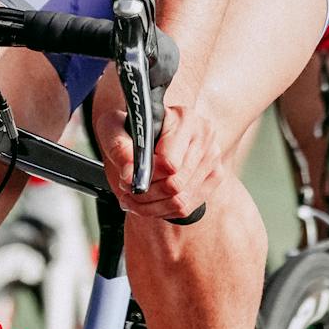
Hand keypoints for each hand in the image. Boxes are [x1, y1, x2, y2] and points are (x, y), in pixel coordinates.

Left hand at [90, 64, 222, 221]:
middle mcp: (205, 135)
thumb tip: (129, 173)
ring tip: (133, 198)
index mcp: (185, 118)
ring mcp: (213, 157)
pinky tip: (149, 202)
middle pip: (175, 184)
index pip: (169, 163)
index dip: (145, 175)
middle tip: (127, 190)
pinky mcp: (215, 175)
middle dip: (145, 194)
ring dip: (151, 206)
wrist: (150, 131)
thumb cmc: (133, 128)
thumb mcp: (114, 128)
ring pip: (180, 201)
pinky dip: (163, 210)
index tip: (126, 177)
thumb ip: (118, 147)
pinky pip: (187, 207)